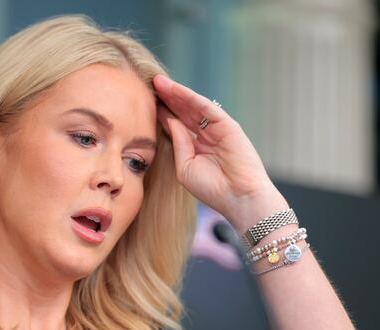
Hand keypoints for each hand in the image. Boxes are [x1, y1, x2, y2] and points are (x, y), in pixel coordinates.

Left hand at [152, 74, 283, 229]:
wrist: (237, 197)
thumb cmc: (212, 188)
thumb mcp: (185, 166)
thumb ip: (178, 142)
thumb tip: (169, 120)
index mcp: (196, 146)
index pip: (177, 124)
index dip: (162, 112)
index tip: (143, 102)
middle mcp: (206, 134)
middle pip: (183, 111)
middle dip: (166, 98)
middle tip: (148, 84)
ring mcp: (217, 128)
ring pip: (193, 105)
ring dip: (175, 93)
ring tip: (157, 81)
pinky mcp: (227, 124)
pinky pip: (205, 106)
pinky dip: (190, 97)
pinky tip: (174, 89)